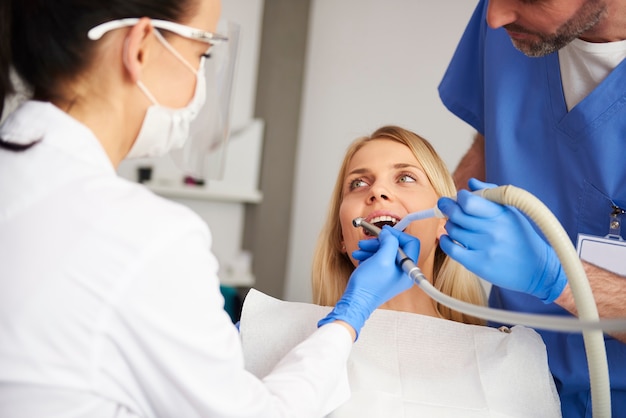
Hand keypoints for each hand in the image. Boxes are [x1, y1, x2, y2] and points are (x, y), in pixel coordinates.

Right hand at [318, 226, 417, 338]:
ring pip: (386, 253)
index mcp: (408, 269)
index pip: (411, 243)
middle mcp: (403, 273)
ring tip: (360, 249)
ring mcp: (393, 276)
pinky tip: (361, 257)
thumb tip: (388, 234)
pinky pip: (380, 261)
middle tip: (368, 241)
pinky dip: (370, 256)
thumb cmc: (369, 284)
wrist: (356, 302)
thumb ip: (389, 242)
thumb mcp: (381, 258)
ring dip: (372, 248)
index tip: (384, 231)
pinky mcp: (383, 277)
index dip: (397, 234)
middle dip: (381, 242)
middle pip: (397, 247)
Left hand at [437, 178, 566, 302]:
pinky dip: (445, 242)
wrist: (537, 268)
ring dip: (450, 225)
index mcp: (501, 214)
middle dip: (447, 208)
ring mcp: (485, 247)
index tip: (458, 198)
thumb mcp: (511, 212)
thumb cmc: (521, 237)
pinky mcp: (479, 264)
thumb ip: (490, 194)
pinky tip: (448, 239)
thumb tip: (470, 182)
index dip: (459, 197)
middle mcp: (493, 230)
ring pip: (453, 230)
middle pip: (456, 214)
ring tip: (455, 225)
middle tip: (445, 207)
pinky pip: (451, 249)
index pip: (468, 201)